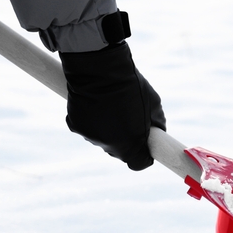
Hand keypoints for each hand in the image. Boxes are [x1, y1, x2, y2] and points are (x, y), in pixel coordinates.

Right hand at [59, 42, 164, 170]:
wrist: (100, 69)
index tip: (145, 145)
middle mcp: (108, 146)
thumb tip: (156, 131)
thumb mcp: (154, 104)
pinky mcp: (75, 125)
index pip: (139, 163)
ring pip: (103, 139)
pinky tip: (95, 103)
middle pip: (120, 152)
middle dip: (126, 140)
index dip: (144, 155)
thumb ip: (157, 123)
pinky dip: (92, 119)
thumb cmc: (131, 85)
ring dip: (108, 129)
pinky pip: (88, 127)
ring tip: (112, 106)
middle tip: (129, 119)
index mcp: (130, 144)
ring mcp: (90, 136)